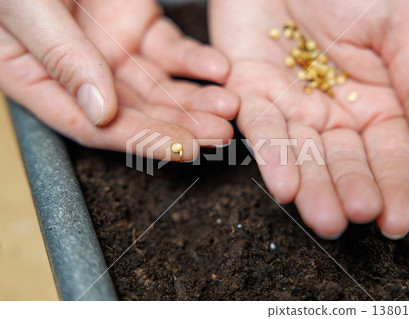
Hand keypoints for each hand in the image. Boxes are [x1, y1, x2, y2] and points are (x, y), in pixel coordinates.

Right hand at [0, 0, 237, 160]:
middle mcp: (82, 74)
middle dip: (182, 126)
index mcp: (39, 79)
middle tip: (218, 134)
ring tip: (228, 106)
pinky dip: (197, 61)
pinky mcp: (141, 29)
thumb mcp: (28, 8)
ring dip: (197, 100)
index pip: (93, 127)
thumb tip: (100, 112)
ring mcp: (114, 53)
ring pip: (161, 88)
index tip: (182, 149)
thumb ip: (61, 56)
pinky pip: (174, 51)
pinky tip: (218, 69)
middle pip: (136, 114)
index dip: (141, 141)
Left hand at [209, 0, 408, 237]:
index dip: (393, 189)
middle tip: (349, 221)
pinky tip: (284, 186)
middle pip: (342, 162)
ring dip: (311, 187)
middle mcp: (332, 114)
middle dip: (347, 192)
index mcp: (375, 104)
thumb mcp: (397, 31)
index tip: (396, 222)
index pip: (387, 155)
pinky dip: (272, 156)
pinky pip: (262, 128)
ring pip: (302, 155)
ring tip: (321, 217)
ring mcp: (290, 107)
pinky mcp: (250, 93)